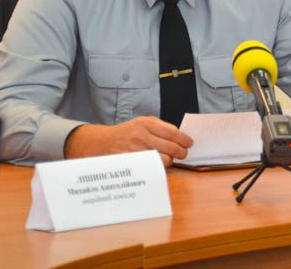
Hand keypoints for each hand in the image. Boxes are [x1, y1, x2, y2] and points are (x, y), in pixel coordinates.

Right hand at [63, 116, 193, 166]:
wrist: (101, 142)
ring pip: (163, 160)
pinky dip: (158, 167)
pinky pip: (152, 168)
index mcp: (146, 123)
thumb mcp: (142, 123)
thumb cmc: (126, 132)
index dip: (184, 140)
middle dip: (181, 152)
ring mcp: (135, 150)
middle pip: (171, 148)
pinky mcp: (132, 163)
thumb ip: (160, 127)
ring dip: (170, 161)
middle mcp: (141, 136)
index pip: (173, 132)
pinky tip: (158, 164)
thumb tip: (180, 136)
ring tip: (169, 158)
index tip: (189, 143)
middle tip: (183, 154)